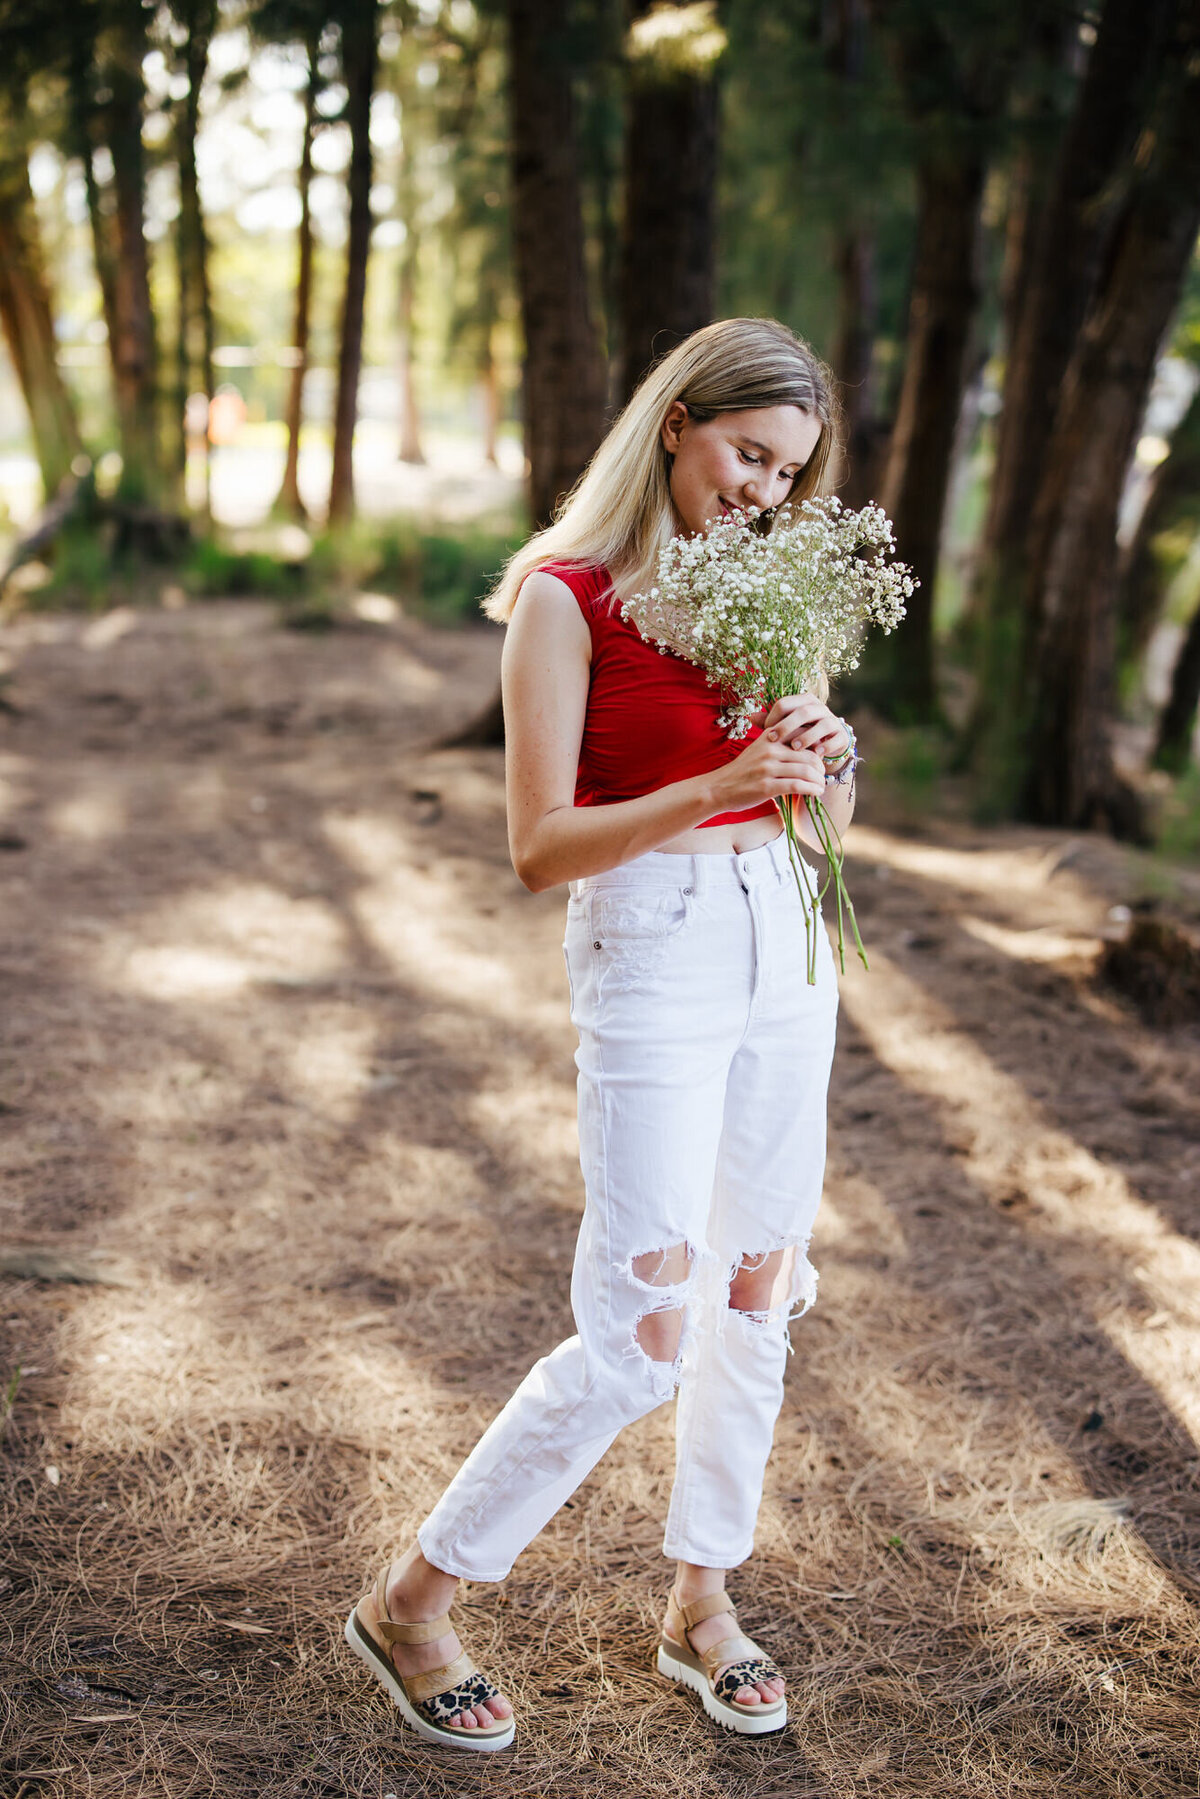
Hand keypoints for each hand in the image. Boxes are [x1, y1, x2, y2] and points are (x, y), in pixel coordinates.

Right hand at [708, 721, 826, 812]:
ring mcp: (768, 768)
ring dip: (819, 781)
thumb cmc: (740, 772)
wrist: (717, 788)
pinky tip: (816, 793)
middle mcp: (770, 750)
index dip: (817, 749)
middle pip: (809, 756)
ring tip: (821, 786)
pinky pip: (797, 786)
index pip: (803, 737)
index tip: (820, 760)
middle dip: (821, 768)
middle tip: (823, 776)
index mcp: (769, 738)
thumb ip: (777, 746)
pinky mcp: (767, 786)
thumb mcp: (757, 750)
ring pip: (806, 771)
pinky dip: (812, 790)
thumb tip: (803, 750)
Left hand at [748, 694, 849, 762]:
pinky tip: (815, 754)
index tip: (766, 734)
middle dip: (787, 725)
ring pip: (822, 724)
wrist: (826, 745)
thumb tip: (750, 717)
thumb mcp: (785, 727)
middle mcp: (819, 707)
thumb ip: (770, 722)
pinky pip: (836, 739)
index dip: (773, 717)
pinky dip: (826, 746)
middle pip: (803, 712)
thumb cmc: (800, 734)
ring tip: (795, 747)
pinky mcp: (842, 735)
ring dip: (808, 736)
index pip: (785, 703)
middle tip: (775, 739)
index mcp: (803, 701)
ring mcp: (833, 720)